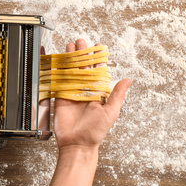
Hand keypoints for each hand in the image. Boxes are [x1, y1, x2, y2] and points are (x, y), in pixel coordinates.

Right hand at [54, 39, 130, 153]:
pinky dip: (58, 70)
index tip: (97, 45)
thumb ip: (117, 95)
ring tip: (69, 46)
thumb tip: (128, 79)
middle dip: (82, 54)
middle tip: (80, 41)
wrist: (77, 144)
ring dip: (70, 59)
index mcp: (98, 92)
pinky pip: (59, 81)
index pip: (98, 71)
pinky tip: (58, 61)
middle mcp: (85, 90)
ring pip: (71, 71)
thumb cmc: (96, 132)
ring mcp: (72, 93)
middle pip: (83, 68)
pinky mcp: (60, 97)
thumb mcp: (111, 112)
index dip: (97, 58)